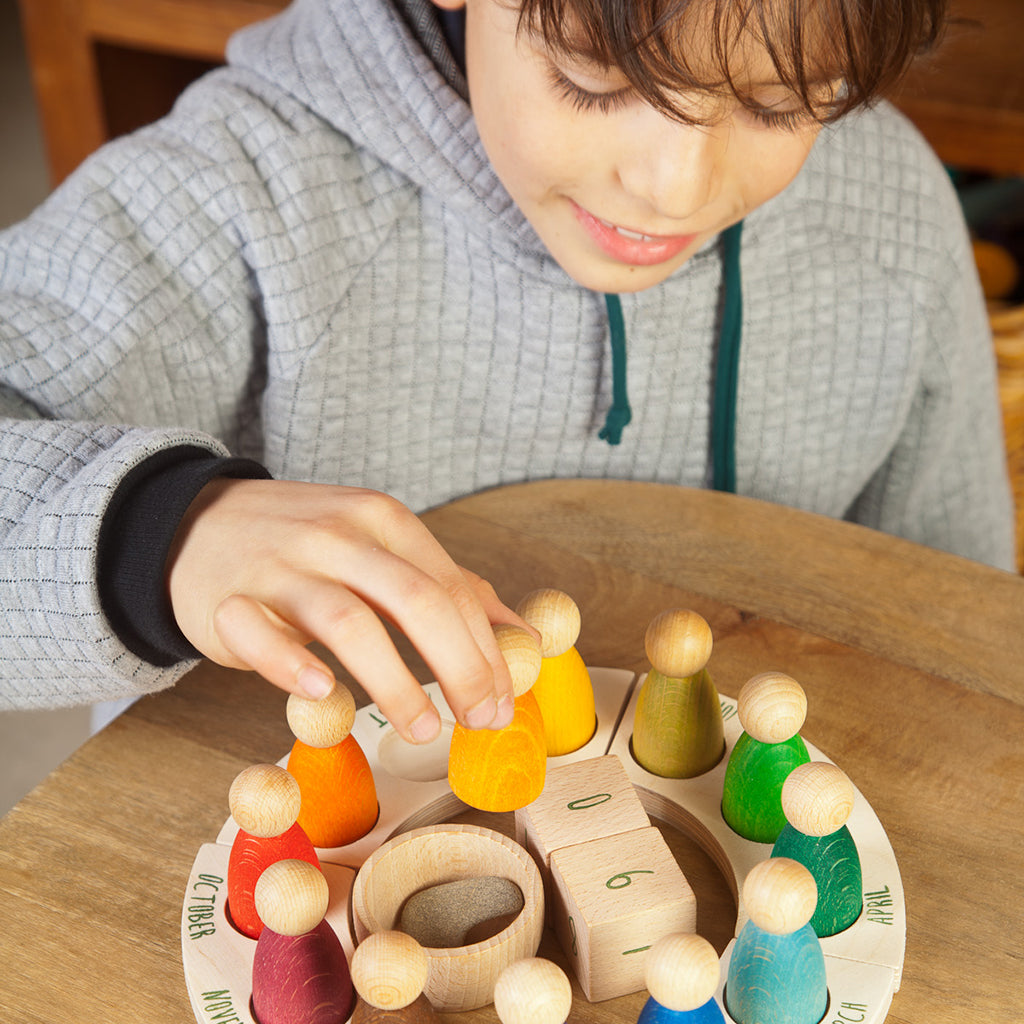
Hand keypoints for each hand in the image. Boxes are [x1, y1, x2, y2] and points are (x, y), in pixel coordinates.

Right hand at [167, 478, 525, 742]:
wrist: (197, 523)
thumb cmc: (307, 547)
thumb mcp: (381, 547)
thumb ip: (448, 587)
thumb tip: (521, 638)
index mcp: (382, 520)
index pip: (450, 587)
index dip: (485, 649)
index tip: (501, 703)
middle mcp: (337, 535)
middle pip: (414, 600)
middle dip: (459, 667)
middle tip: (478, 720)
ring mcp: (280, 566)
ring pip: (348, 621)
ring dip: (394, 681)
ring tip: (423, 727)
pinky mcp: (229, 601)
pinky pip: (261, 635)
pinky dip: (294, 667)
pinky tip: (325, 695)